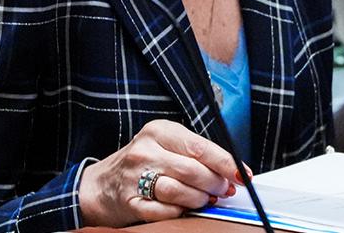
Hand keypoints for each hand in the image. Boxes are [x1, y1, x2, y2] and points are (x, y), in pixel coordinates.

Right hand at [78, 119, 247, 226]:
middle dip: (215, 184)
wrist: (100, 185)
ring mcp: (135, 177)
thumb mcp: (165, 145)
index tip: (243, 174)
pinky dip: (178, 212)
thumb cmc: (141, 162)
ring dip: (199, 199)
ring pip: (179, 191)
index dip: (225, 163)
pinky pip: (163, 211)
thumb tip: (231, 171)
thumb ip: (195, 153)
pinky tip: (183, 208)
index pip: (200, 147)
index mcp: (158, 131)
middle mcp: (146, 150)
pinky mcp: (130, 201)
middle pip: (192, 170)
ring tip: (206, 199)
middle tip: (224, 190)